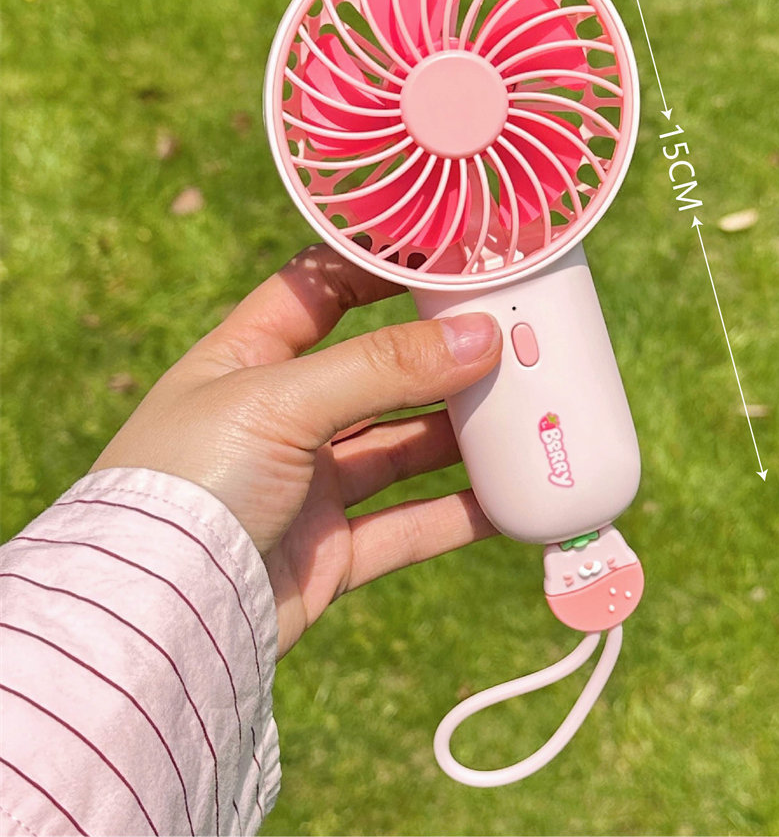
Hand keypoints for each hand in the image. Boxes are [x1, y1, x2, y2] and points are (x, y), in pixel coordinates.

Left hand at [91, 244, 501, 656]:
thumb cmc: (189, 484)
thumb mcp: (280, 402)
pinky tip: (511, 500)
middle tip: (510, 341)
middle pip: (377, 373)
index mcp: (246, 361)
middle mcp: (279, 418)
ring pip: (401, 449)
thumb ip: (381, 368)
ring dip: (459, 435)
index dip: (378, 269)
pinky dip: (459, 514)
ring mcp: (307, 486)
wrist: (155, 620)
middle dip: (441, 359)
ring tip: (525, 412)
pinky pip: (409, 525)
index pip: (319, 291)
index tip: (447, 258)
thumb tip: (480, 337)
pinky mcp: (331, 552)